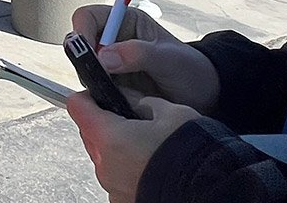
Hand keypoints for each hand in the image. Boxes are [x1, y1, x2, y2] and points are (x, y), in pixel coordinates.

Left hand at [65, 93, 202, 202]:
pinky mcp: (122, 200)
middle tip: (132, 120)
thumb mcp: (171, 112)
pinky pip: (117, 179)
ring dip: (117, 150)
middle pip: (90, 134)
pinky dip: (128, 171)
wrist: (209, 191)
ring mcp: (112, 187)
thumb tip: (130, 98)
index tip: (99, 94)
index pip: (78, 106)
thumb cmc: (190, 154)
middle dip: (106, 124)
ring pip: (104, 158)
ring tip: (147, 147)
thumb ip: (142, 102)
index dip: (88, 97)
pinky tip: (150, 167)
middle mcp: (105, 165)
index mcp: (109, 137)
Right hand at [70, 4, 220, 112]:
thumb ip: (138, 54)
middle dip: (85, 61)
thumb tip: (104, 57)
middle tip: (100, 78)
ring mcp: (110, 65)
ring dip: (93, 81)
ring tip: (116, 92)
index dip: (82, 31)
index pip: (89, 17)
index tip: (87, 53)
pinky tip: (117, 102)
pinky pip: (94, 90)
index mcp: (125, 22)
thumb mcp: (169, 59)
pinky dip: (99, 97)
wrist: (203, 97)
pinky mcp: (111, 86)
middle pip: (79, 44)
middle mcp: (113, 41)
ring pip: (84, 69)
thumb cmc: (190, 71)